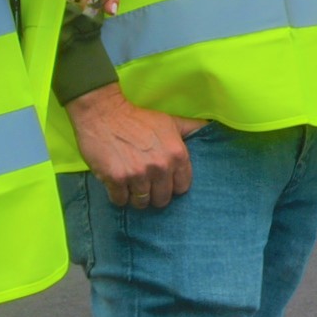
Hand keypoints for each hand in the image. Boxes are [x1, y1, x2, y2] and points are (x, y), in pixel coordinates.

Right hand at [66, 84, 195, 209]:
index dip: (173, 186)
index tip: (164, 181)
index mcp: (177, 155)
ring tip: (132, 184)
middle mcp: (160, 167)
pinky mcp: (116, 179)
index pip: (182, 188)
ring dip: (136, 197)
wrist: (104, 113)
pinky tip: (117, 183)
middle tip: (146, 184)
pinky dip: (118, 196)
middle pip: (162, 199)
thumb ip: (192, 128)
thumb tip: (212, 129)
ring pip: (141, 203)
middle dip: (154, 194)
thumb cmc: (139, 118)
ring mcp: (138, 174)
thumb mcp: (170, 121)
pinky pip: (120, 201)